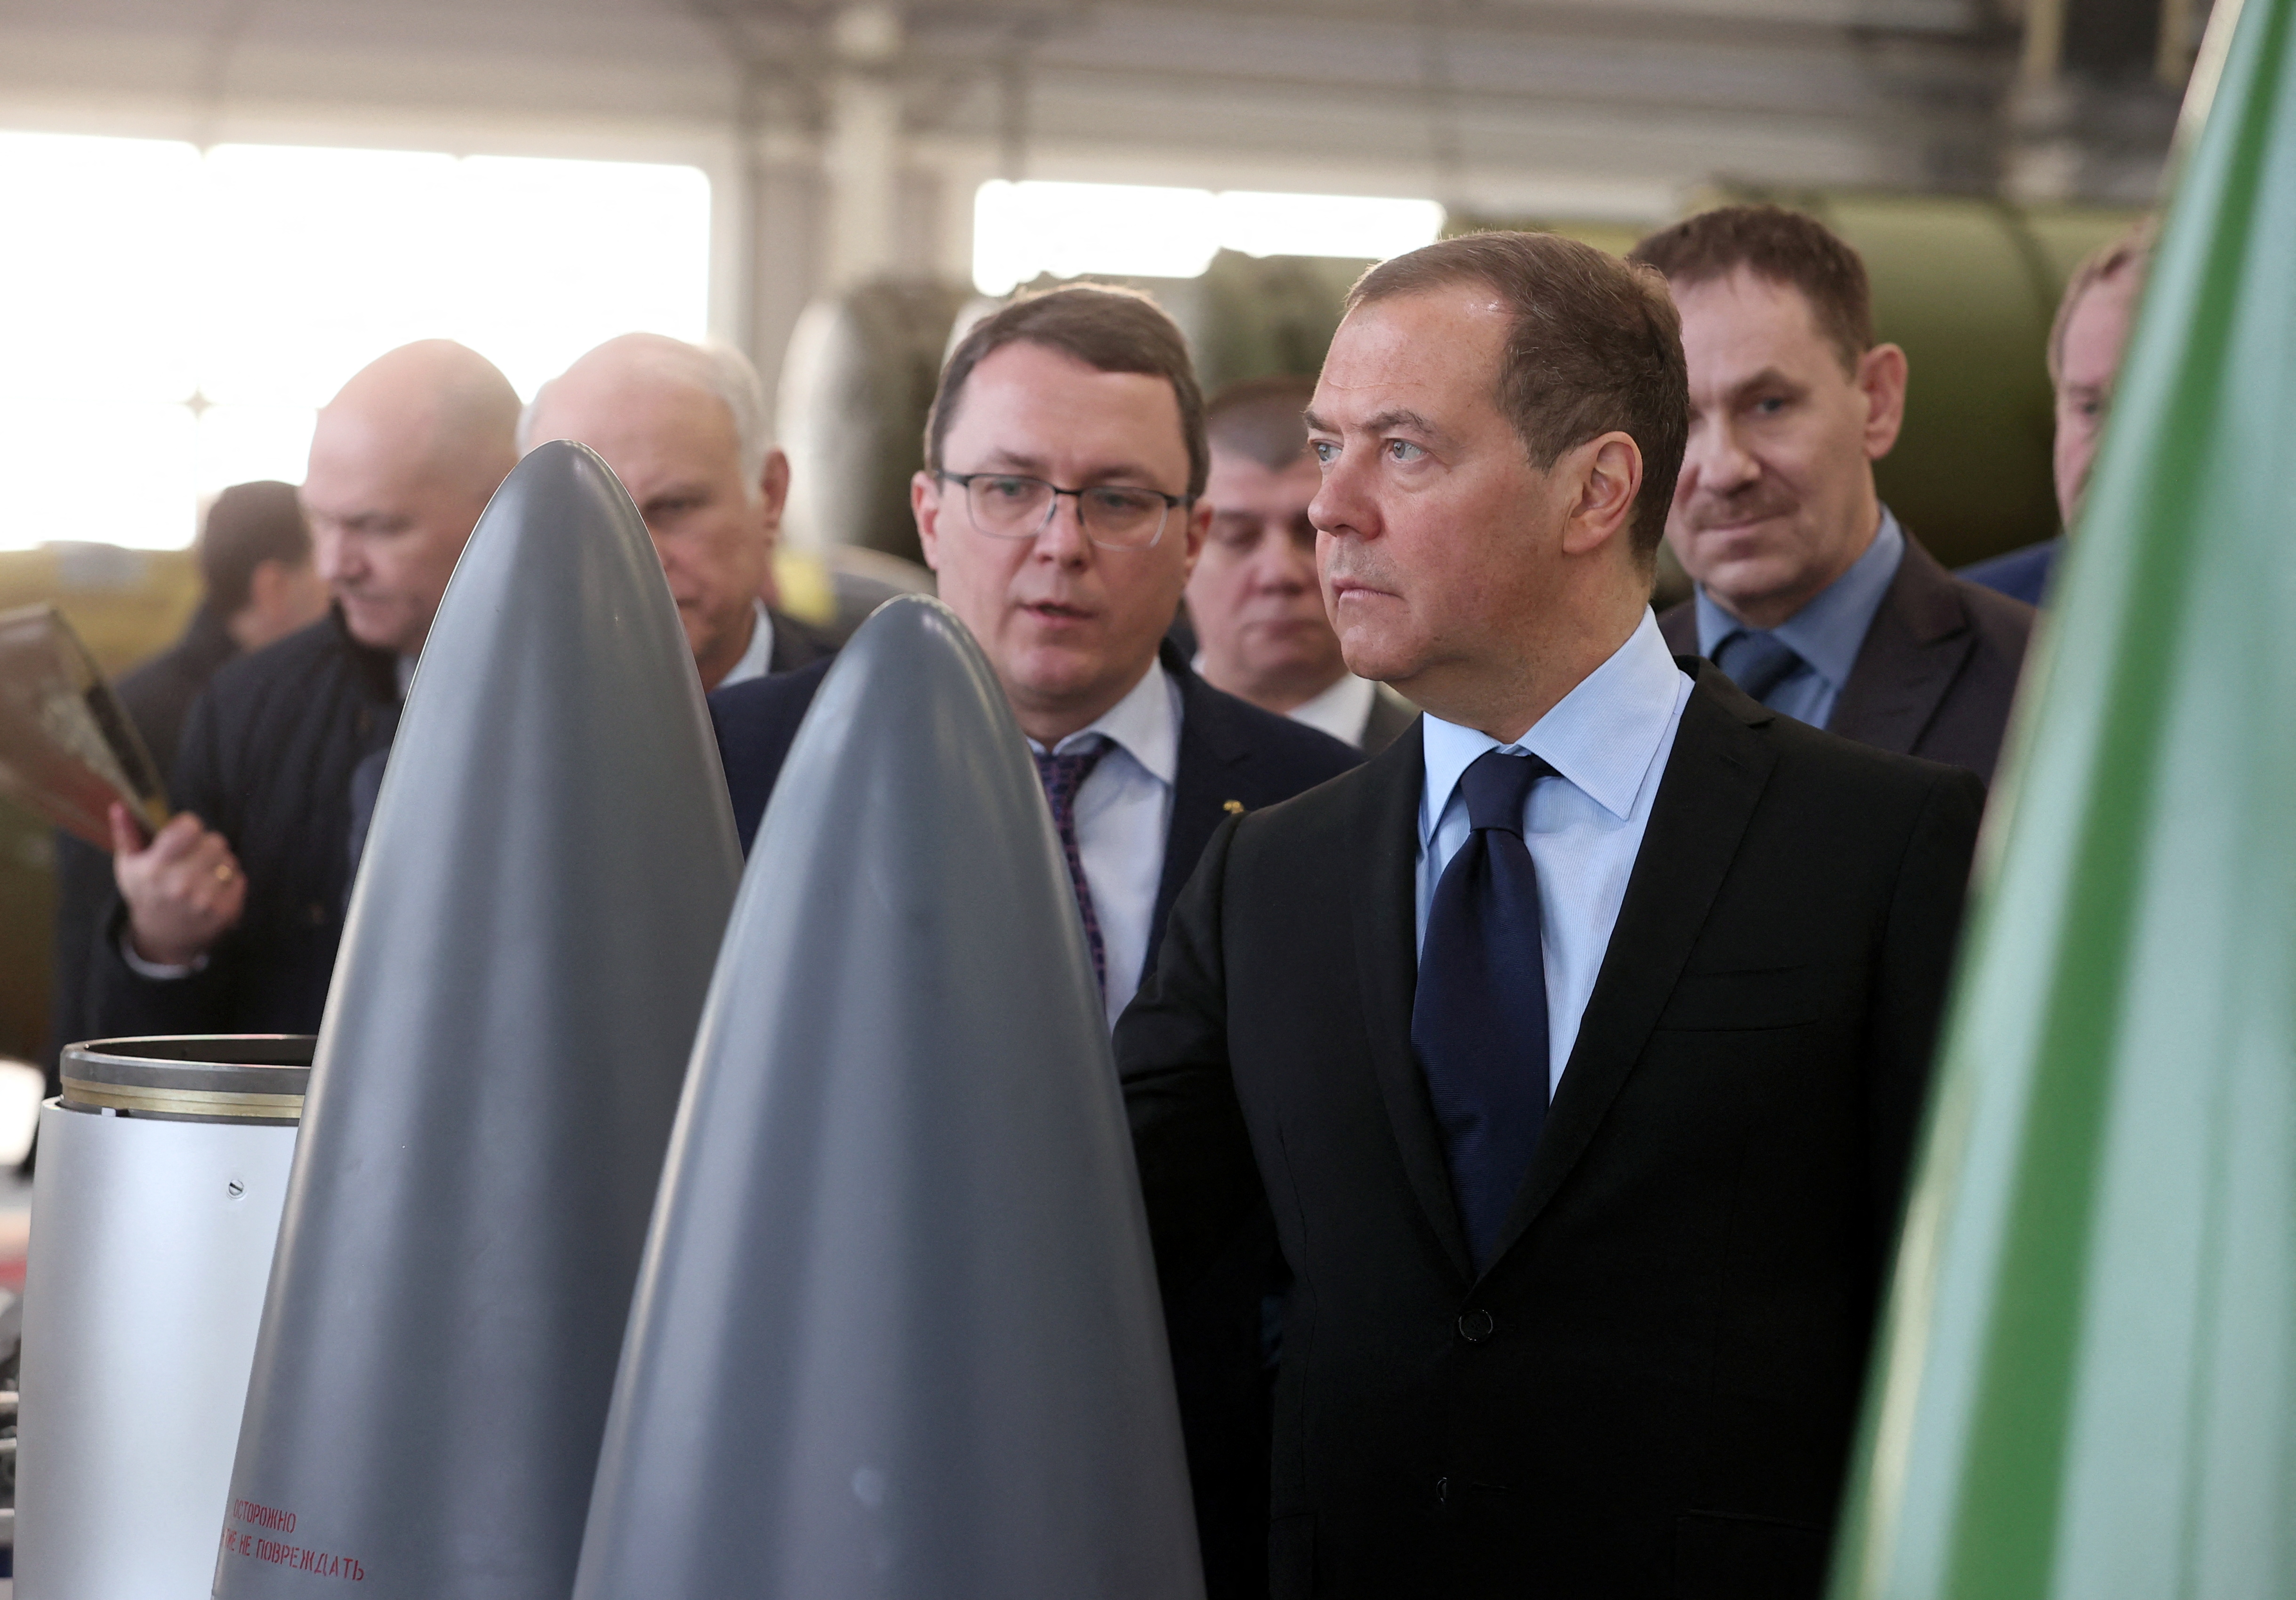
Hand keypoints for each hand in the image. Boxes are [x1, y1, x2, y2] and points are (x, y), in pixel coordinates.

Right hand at [111, 804, 245, 967]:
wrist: (162, 937)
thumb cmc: (145, 894)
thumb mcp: (128, 865)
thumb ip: (126, 833)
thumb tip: (120, 805)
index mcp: (155, 868)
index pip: (190, 828)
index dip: (189, 826)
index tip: (183, 833)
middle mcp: (181, 884)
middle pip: (215, 841)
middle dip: (206, 844)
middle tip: (194, 856)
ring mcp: (204, 900)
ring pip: (229, 859)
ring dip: (219, 862)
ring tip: (202, 873)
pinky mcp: (224, 911)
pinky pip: (239, 878)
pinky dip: (230, 880)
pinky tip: (212, 888)